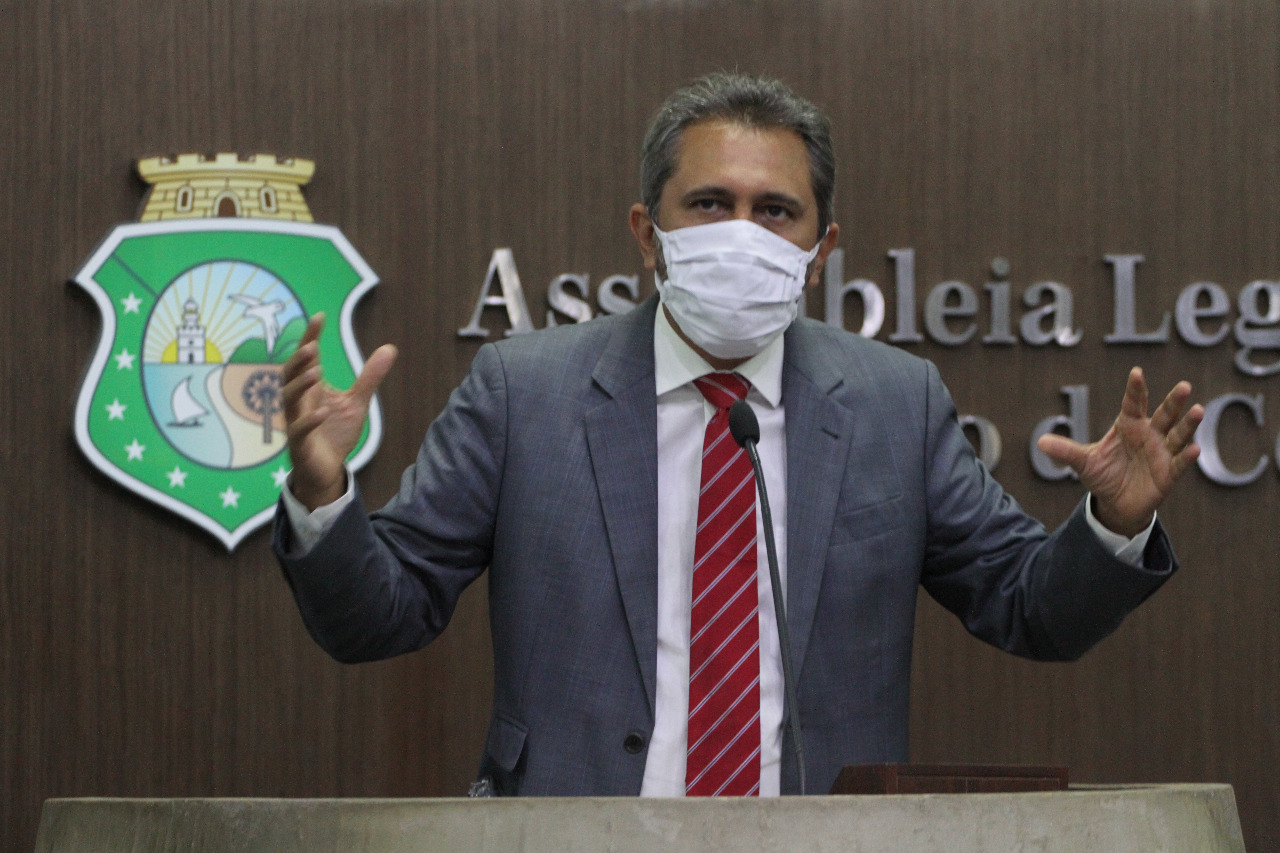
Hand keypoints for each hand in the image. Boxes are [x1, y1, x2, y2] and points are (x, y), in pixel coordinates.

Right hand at [281, 313, 396, 509]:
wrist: (328, 469)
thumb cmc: (335, 432)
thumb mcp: (357, 402)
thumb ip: (370, 377)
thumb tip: (390, 347)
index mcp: (311, 389)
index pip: (306, 359)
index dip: (310, 337)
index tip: (320, 317)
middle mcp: (299, 402)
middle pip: (289, 375)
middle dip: (298, 360)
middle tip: (311, 345)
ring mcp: (296, 422)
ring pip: (289, 400)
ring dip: (300, 385)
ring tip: (316, 371)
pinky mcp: (299, 444)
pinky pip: (299, 430)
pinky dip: (309, 420)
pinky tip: (322, 412)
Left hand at [1036, 367, 1202, 537]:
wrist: (1116, 503)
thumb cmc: (1103, 475)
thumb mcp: (1083, 462)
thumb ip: (1066, 451)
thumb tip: (1039, 442)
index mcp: (1128, 427)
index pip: (1132, 404)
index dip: (1135, 390)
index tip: (1136, 373)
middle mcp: (1149, 435)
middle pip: (1163, 415)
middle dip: (1173, 402)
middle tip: (1184, 386)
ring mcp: (1161, 453)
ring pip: (1177, 435)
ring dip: (1187, 424)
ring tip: (1197, 409)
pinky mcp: (1168, 473)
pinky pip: (1179, 463)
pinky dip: (1186, 457)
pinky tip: (1195, 449)